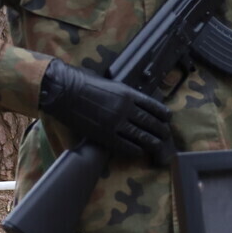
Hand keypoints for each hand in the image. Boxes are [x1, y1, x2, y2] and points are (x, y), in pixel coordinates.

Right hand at [38, 59, 172, 162]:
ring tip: (159, 146)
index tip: (167, 118)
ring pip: (141, 135)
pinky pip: (125, 145)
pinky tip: (139, 151)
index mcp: (128, 93)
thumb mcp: (110, 83)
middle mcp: (125, 108)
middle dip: (161, 130)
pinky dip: (135, 149)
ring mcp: (116, 122)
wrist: (63, 91)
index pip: (153, 105)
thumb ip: (123, 94)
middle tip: (166, 135)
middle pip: (150, 122)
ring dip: (152, 142)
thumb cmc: (83, 82)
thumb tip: (134, 102)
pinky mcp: (105, 135)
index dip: (162, 114)